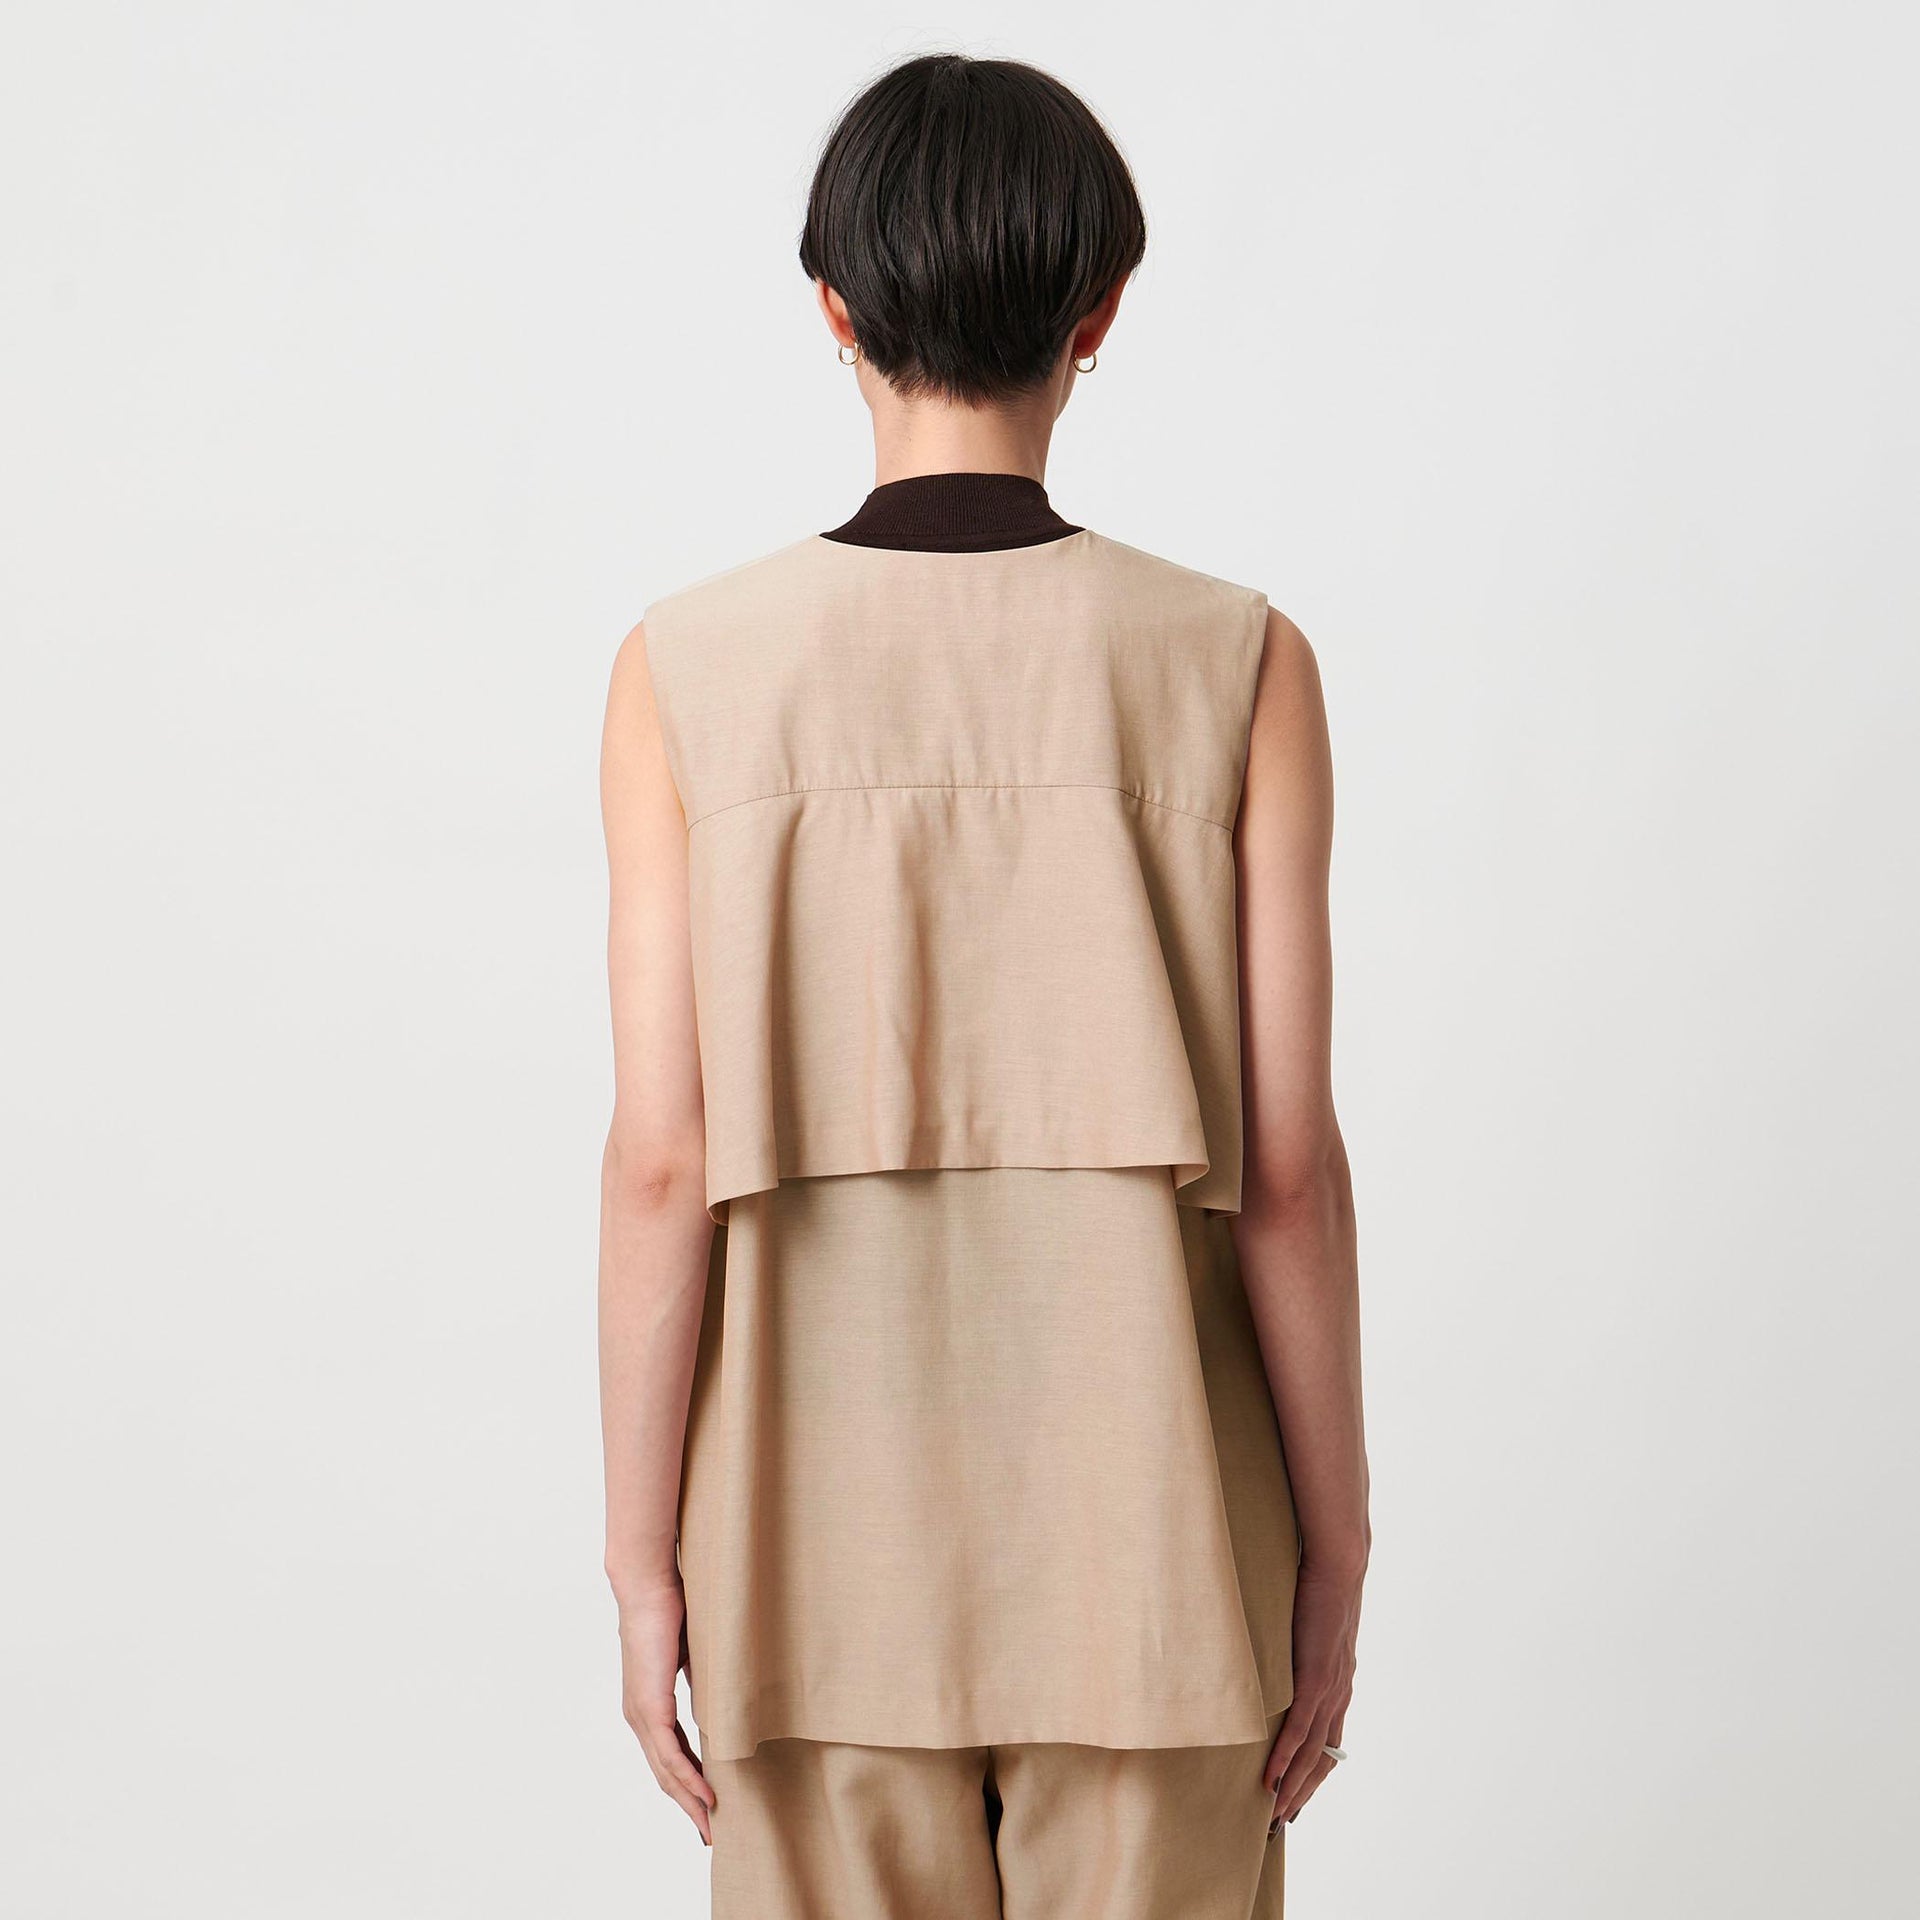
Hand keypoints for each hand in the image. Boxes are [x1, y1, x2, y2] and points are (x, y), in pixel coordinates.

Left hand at [617, 1579, 714, 1844]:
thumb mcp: (691, 1655)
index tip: (706, 1806)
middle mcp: (638, 1716)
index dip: (686, 1784)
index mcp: (646, 1705)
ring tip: (710, 1824)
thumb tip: (719, 1698)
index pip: (666, 1756)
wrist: (648, 1586)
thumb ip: (698, 1681)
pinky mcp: (649, 1706)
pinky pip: (670, 1754)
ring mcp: (641, 1714)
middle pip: (663, 1774)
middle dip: (687, 1806)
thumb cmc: (670, 1611)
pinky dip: (688, 1778)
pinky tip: (706, 1796)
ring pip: (666, 1771)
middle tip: (709, 1832)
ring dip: (690, 1801)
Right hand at [1264, 1556, 1362, 1828]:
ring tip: (1274, 1812)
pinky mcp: (1315, 1678)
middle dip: (1303, 1792)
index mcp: (1339, 1684)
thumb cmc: (1320, 1585)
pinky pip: (1299, 1730)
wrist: (1337, 1564)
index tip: (1294, 1796)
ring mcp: (1329, 1689)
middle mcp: (1339, 1694)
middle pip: (1323, 1759)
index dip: (1313, 1773)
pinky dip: (1285, 1759)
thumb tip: (1279, 1650)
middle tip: (1281, 1820)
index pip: (1329, 1744)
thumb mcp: (1310, 1627)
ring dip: (1293, 1786)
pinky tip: (1270, 1779)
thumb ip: (1300, 1647)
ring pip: (1311, 1754)